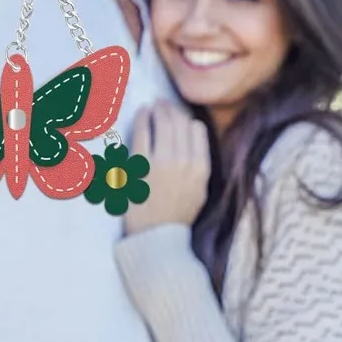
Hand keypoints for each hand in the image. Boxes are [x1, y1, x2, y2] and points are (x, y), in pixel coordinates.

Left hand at [124, 102, 210, 235]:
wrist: (156, 237)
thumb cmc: (177, 215)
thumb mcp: (199, 190)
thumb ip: (199, 163)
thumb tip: (194, 133)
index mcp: (201, 168)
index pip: (197, 130)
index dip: (187, 118)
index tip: (179, 115)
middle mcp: (185, 162)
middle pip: (180, 122)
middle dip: (171, 109)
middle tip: (162, 103)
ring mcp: (162, 163)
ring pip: (163, 123)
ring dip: (158, 110)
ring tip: (153, 106)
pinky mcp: (140, 165)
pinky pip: (142, 133)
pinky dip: (142, 118)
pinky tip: (141, 113)